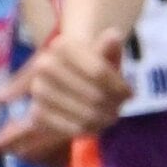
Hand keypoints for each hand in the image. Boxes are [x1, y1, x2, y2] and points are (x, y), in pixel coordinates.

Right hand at [0, 29, 129, 156]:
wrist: (67, 75)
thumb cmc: (92, 63)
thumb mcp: (104, 52)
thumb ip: (109, 47)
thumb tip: (114, 36)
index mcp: (62, 45)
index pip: (99, 73)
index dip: (119, 87)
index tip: (130, 93)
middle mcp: (44, 65)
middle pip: (94, 96)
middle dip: (113, 105)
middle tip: (120, 108)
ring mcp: (38, 90)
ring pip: (85, 115)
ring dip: (104, 120)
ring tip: (111, 117)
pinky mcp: (37, 113)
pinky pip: (70, 128)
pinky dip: (88, 130)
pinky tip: (96, 126)